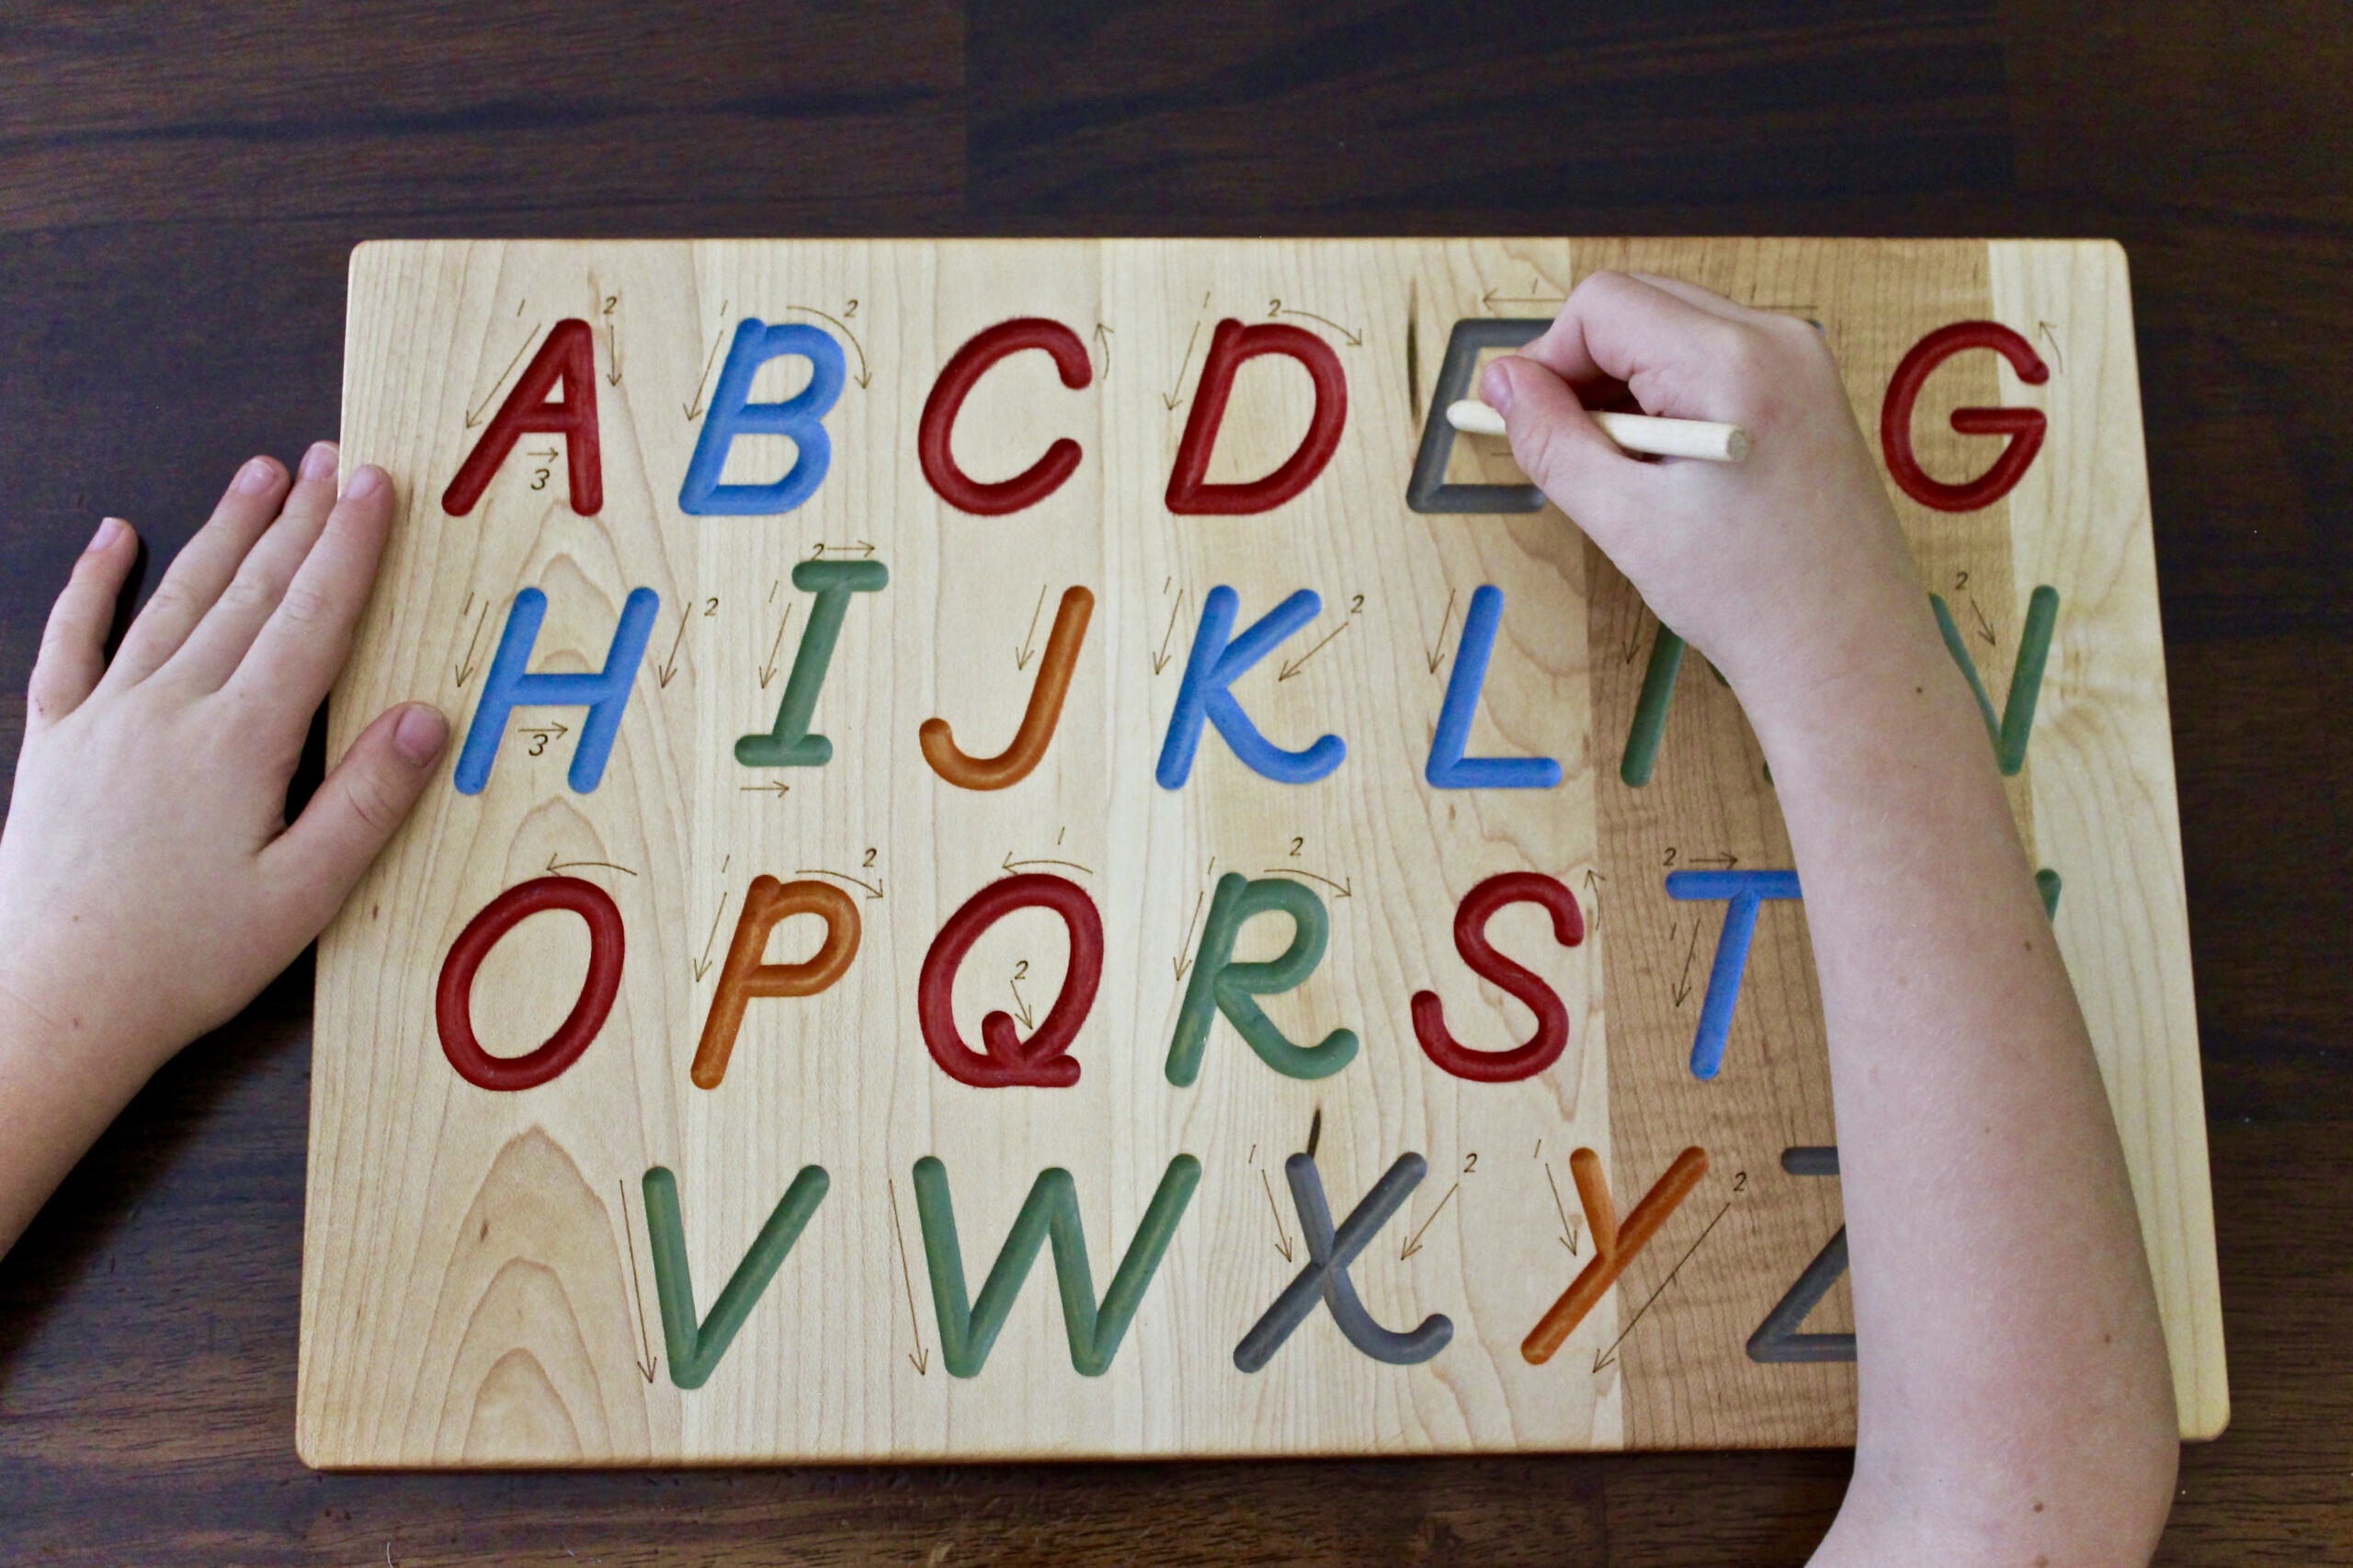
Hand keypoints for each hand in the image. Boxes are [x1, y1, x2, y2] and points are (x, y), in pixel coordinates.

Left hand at [0, 443, 443, 1139]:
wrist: (54, 1000)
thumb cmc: (187, 959)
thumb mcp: (304, 895)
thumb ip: (365, 800)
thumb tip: (429, 717)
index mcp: (240, 741)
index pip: (311, 620)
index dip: (347, 548)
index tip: (375, 485)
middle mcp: (170, 708)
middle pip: (249, 593)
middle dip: (297, 520)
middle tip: (331, 458)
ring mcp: (105, 717)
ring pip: (175, 600)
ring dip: (222, 532)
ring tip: (258, 474)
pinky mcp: (55, 740)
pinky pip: (73, 641)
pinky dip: (93, 584)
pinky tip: (113, 538)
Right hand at [1481, 272, 1935, 726]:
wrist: (1847, 651)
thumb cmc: (1750, 598)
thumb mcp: (1625, 521)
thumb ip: (1552, 440)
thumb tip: (1502, 383)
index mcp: (1732, 362)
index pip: (1603, 304)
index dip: (1546, 356)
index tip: (1523, 418)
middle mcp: (1776, 339)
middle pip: (1639, 304)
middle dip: (1583, 367)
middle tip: (1561, 445)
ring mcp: (1801, 360)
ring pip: (1671, 329)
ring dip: (1623, 385)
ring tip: (1621, 470)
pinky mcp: (1806, 387)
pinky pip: (1711, 358)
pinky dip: (1667, 396)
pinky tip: (1664, 468)